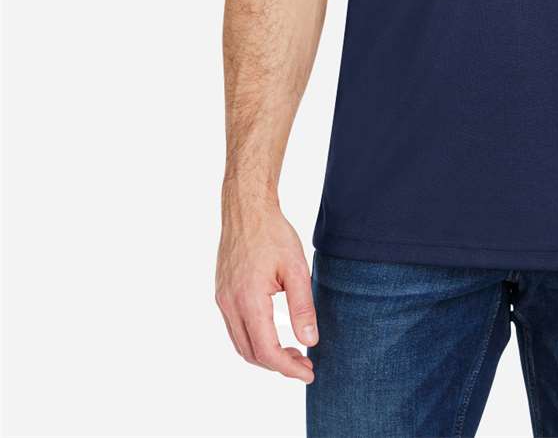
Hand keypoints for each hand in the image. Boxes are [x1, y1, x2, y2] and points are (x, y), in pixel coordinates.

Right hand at [215, 196, 318, 383]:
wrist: (246, 210)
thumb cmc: (273, 234)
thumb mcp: (296, 268)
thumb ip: (302, 307)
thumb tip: (310, 341)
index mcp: (248, 300)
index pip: (267, 351)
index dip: (288, 367)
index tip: (308, 373)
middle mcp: (230, 305)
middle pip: (251, 353)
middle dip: (278, 365)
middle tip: (305, 364)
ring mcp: (223, 300)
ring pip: (241, 344)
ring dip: (265, 355)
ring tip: (292, 352)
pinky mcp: (222, 294)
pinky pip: (235, 329)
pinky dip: (254, 340)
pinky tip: (273, 334)